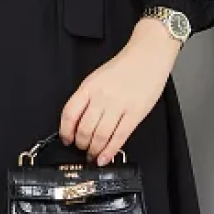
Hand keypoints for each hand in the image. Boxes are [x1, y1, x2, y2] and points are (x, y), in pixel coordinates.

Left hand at [60, 17, 182, 162]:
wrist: (148, 56)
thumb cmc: (124, 67)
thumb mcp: (97, 78)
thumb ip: (87, 98)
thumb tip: (78, 123)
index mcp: (89, 87)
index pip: (69, 113)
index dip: (65, 131)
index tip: (66, 139)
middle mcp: (102, 96)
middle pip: (84, 128)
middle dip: (81, 144)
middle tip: (82, 149)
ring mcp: (119, 105)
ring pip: (100, 136)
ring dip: (93, 150)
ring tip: (93, 155)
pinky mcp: (135, 113)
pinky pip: (119, 137)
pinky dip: (109, 151)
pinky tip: (104, 158)